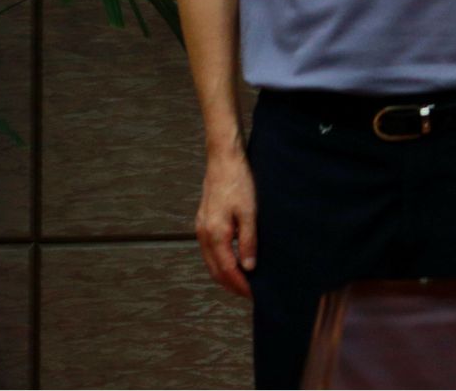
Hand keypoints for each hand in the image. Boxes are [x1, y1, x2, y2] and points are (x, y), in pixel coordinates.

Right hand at [195, 147, 257, 297]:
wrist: (223, 161)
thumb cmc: (238, 182)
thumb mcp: (250, 212)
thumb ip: (248, 240)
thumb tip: (249, 267)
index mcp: (215, 234)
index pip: (227, 270)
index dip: (240, 285)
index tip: (254, 294)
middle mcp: (204, 235)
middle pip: (216, 270)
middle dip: (232, 285)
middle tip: (250, 294)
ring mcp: (201, 229)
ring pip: (211, 262)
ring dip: (225, 275)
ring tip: (244, 281)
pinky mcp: (203, 223)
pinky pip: (210, 251)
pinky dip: (221, 262)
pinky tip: (234, 261)